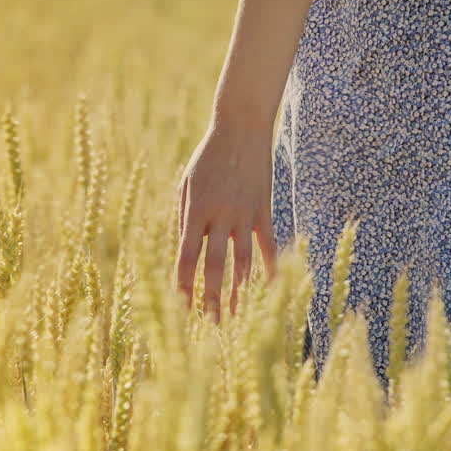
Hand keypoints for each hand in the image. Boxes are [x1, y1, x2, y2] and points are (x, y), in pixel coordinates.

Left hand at [175, 117, 277, 322]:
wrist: (240, 127)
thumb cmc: (207, 158)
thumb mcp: (186, 185)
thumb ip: (185, 218)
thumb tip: (186, 253)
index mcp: (195, 209)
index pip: (186, 256)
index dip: (183, 284)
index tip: (181, 307)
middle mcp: (220, 215)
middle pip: (214, 265)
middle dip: (211, 297)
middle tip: (209, 323)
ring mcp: (245, 214)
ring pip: (243, 261)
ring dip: (239, 291)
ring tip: (235, 317)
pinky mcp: (263, 210)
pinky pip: (267, 245)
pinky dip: (269, 268)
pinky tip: (269, 290)